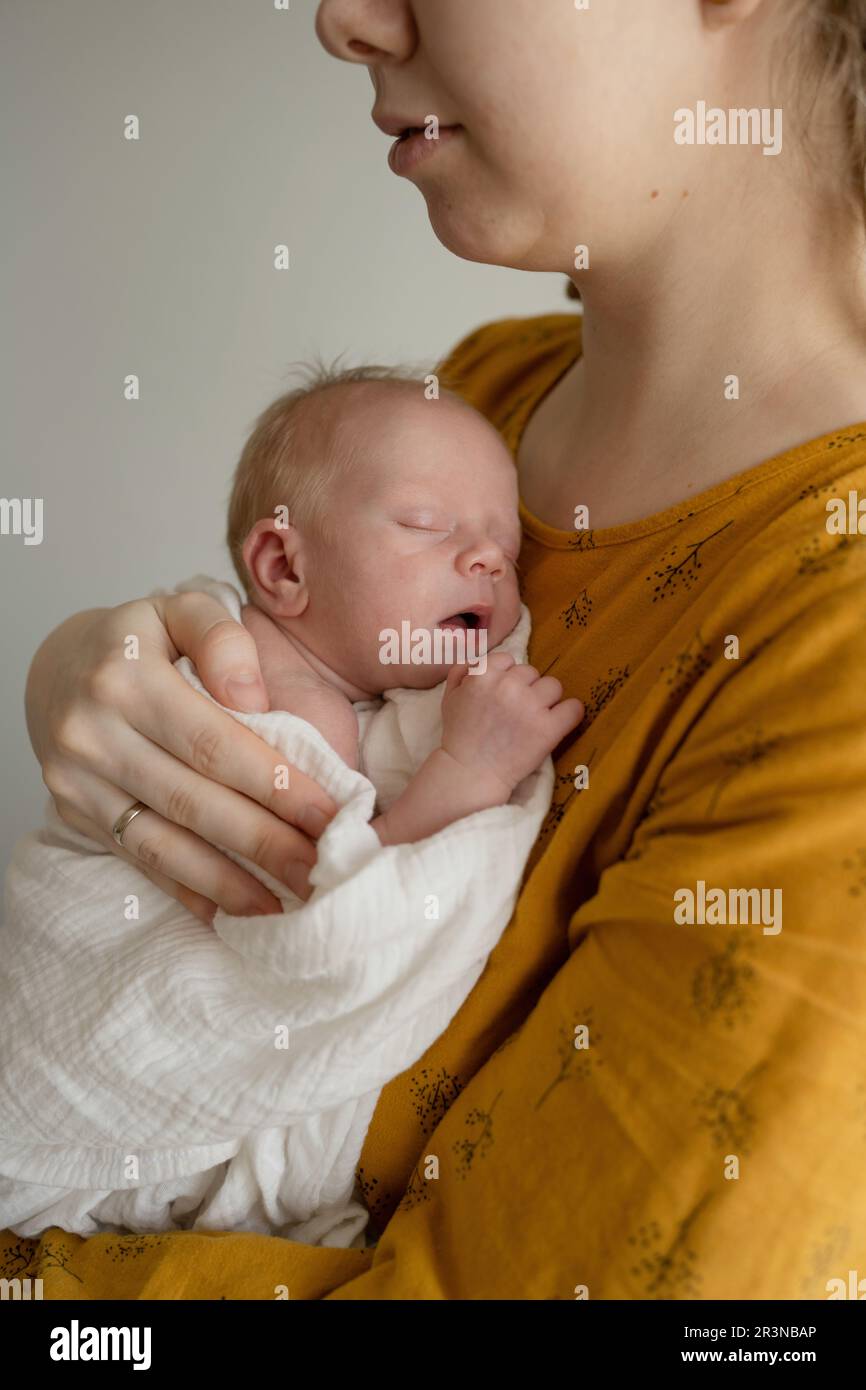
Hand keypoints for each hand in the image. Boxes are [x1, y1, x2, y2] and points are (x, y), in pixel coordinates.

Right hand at [25, 592, 337, 921]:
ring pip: (165, 843)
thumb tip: (254, 700)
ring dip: (230, 883)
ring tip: (287, 904)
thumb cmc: (138, 639)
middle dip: (265, 844)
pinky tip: (232, 912)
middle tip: (322, 873)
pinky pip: (139, 859)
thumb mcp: (180, 610)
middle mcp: (94, 733)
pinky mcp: (76, 811)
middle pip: (194, 801)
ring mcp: (78, 779)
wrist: (56, 667)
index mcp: (126, 677)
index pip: (214, 744)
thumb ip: (222, 639)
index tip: (329, 817)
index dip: (275, 786)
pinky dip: (188, 891)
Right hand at [440, 652, 583, 799]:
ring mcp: (530, 707)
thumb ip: (461, 673)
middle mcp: (508, 686)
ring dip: (547, 699)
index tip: (504, 694)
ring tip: (535, 717)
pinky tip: (560, 721)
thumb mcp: (449, 698)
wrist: (470, 772)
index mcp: (484, 675)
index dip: (507, 677)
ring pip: (554, 686)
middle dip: (526, 688)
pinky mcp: (548, 728)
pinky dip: (570, 713)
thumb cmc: (459, 736)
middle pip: (532, 672)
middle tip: (518, 710)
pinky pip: (573, 708)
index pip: (508, 660)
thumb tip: (477, 660)